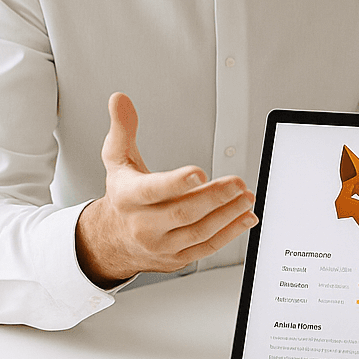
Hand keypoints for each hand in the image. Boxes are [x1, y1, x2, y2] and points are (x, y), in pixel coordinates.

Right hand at [75, 92, 256, 286]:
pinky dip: (230, 233)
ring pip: (199, 232)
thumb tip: (120, 99)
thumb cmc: (123, 196)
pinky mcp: (177, 258)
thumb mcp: (117, 160)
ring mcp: (161, 245)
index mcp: (128, 198)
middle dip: (214, 197)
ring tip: (246, 197)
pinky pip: (207, 247)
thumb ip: (123, 128)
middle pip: (182, 213)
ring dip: (228, 215)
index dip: (176, 183)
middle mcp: (143, 225)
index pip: (152, 191)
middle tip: (237, 183)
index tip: (199, 172)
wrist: (112, 240)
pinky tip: (246, 217)